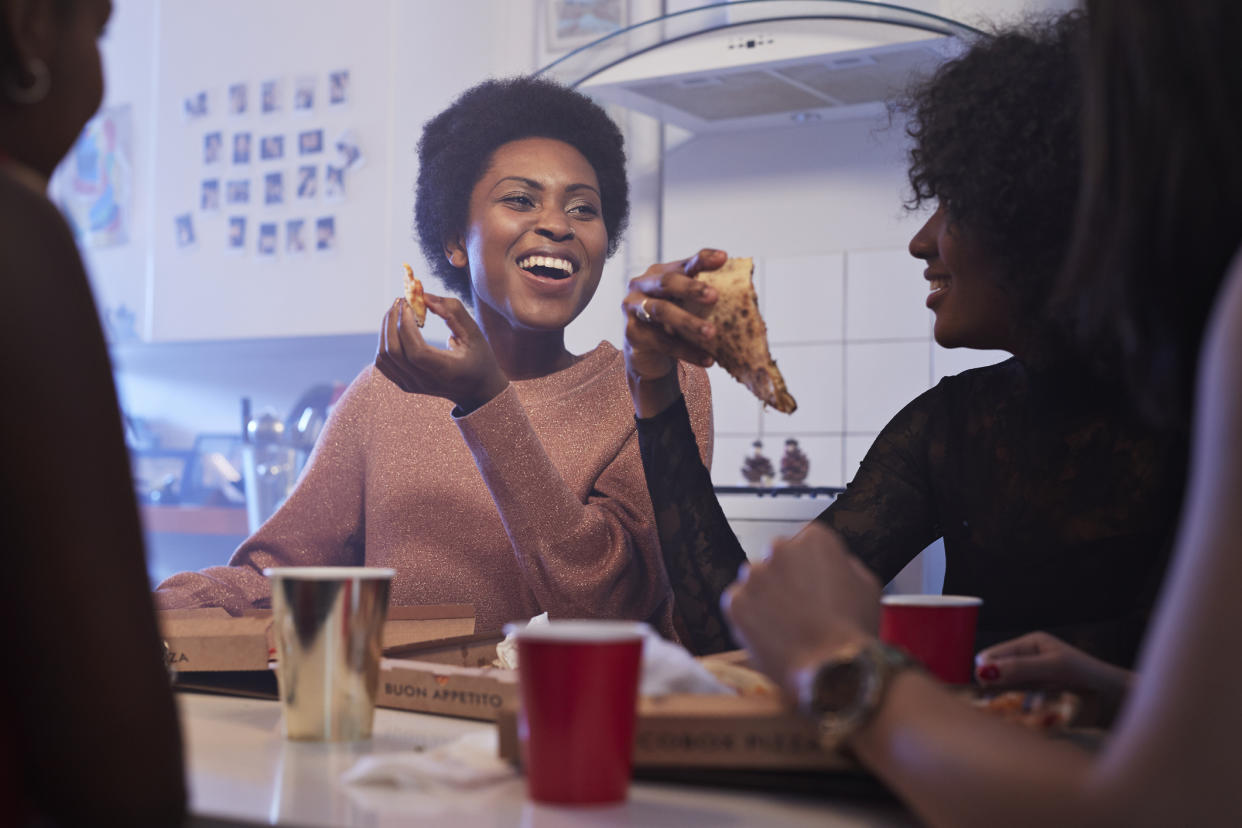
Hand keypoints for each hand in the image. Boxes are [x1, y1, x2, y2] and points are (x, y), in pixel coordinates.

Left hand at [375, 293, 508, 412]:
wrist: (476, 389)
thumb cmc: (479, 357)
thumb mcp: (474, 332)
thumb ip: (453, 312)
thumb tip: (425, 297)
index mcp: (446, 371)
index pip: (416, 352)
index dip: (406, 326)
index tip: (409, 305)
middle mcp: (426, 382)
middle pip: (394, 352)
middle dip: (392, 321)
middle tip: (400, 301)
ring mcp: (412, 385)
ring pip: (384, 357)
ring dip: (385, 329)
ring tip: (397, 311)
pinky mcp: (405, 384)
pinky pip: (383, 363)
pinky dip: (384, 342)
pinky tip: (395, 328)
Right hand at [622, 248, 725, 416]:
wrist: (649, 357)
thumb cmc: (672, 325)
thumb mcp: (686, 308)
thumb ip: (703, 299)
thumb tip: (746, 298)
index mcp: (660, 273)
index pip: (684, 264)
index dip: (702, 259)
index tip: (724, 258)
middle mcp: (642, 285)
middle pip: (667, 282)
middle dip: (691, 288)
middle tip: (715, 297)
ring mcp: (633, 308)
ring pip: (661, 311)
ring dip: (688, 322)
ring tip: (712, 333)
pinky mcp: (632, 333)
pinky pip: (661, 341)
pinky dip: (686, 351)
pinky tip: (707, 360)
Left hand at [722, 522, 881, 697]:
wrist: (832, 670)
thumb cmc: (854, 630)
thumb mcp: (867, 586)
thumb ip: (845, 565)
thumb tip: (835, 565)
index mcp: (814, 539)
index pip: (805, 544)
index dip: (812, 570)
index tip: (816, 588)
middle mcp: (779, 549)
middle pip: (777, 560)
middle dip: (785, 579)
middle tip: (800, 608)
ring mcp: (754, 576)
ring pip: (756, 582)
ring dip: (765, 597)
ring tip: (786, 626)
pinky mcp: (735, 602)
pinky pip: (739, 604)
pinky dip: (749, 617)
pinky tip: (771, 635)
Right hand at [974, 631, 1133, 702]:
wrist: (1117, 700)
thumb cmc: (1088, 678)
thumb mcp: (1052, 669)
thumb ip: (1018, 669)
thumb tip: (983, 671)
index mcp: (1031, 643)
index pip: (993, 654)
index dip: (985, 670)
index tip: (982, 688)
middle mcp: (1030, 657)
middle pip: (997, 670)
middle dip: (993, 684)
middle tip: (992, 699)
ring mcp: (1036, 675)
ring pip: (1007, 685)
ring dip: (1007, 696)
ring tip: (1013, 706)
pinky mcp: (1043, 693)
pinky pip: (1021, 698)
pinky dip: (1021, 705)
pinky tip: (1027, 711)